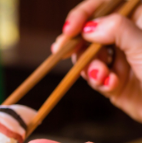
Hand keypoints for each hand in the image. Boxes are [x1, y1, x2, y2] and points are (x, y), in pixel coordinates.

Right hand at [53, 0, 141, 121]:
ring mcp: (120, 58)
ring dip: (90, 66)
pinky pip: (94, 76)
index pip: (105, 4)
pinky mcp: (113, 80)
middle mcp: (127, 36)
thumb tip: (87, 27)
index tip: (70, 28)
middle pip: (90, 31)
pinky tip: (111, 84)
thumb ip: (116, 30)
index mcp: (139, 18)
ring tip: (102, 76)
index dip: (84, 13)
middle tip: (60, 50)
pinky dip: (98, 80)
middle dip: (78, 43)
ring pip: (87, 55)